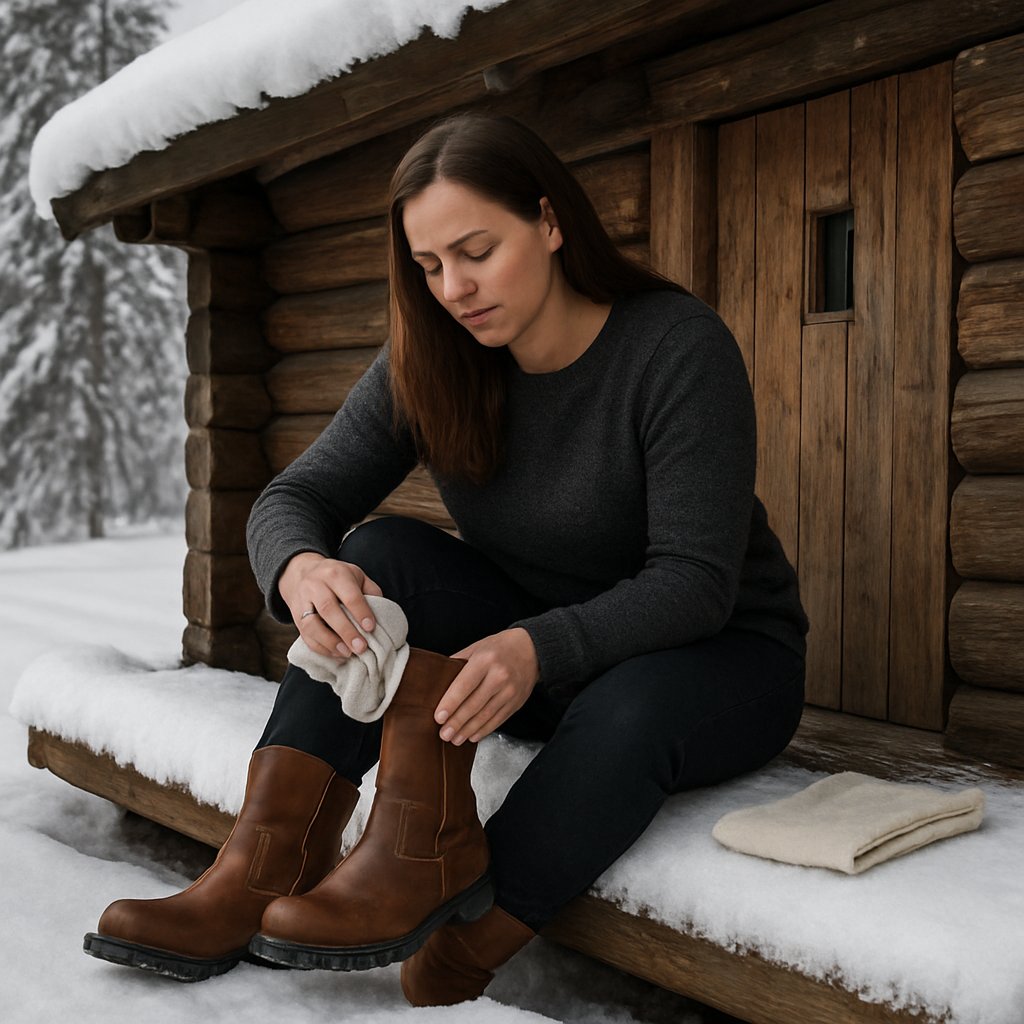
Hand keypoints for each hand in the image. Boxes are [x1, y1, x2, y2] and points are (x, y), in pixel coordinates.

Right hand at [279, 552, 382, 659]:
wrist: (303, 573)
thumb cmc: (336, 576)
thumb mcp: (356, 575)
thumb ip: (370, 591)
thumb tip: (382, 614)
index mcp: (335, 574)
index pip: (350, 595)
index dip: (361, 613)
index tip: (371, 628)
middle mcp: (316, 586)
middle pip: (329, 609)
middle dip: (346, 631)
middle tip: (361, 647)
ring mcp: (302, 601)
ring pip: (311, 624)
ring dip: (330, 642)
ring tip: (347, 653)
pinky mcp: (295, 616)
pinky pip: (304, 635)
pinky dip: (321, 648)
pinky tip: (336, 655)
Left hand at [435, 628, 539, 744]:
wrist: (531, 649)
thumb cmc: (499, 648)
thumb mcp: (476, 648)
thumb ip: (457, 663)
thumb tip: (438, 681)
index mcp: (485, 660)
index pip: (464, 685)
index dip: (450, 703)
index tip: (438, 717)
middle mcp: (499, 676)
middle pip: (474, 704)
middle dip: (457, 722)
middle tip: (444, 733)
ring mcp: (509, 691)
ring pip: (485, 715)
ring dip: (468, 730)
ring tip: (455, 739)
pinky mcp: (516, 702)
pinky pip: (498, 720)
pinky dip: (483, 730)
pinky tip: (472, 736)